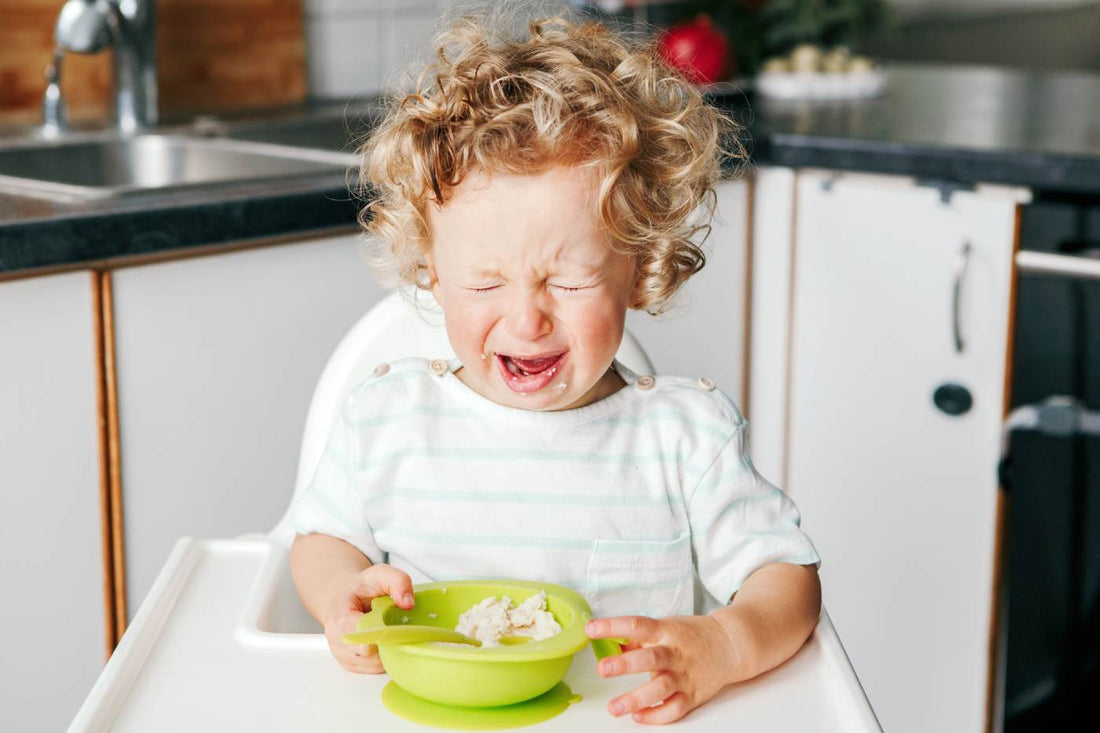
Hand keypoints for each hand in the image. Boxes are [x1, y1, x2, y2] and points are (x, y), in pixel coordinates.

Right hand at [322, 563, 413, 672]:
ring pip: (375, 664)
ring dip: (389, 649)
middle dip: (388, 640)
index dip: (382, 632)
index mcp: (340, 618)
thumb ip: (397, 581)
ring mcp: (345, 656)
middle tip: (399, 626)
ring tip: (391, 630)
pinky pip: (375, 669)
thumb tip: (408, 603)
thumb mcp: (380, 574)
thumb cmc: (363, 588)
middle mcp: (338, 641)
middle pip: (370, 653)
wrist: (349, 598)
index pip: (361, 634)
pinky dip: (386, 657)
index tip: (396, 625)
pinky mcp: (354, 666)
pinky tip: (387, 640)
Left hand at [585, 614, 739, 724]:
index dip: (613, 626)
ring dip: (636, 698)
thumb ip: (636, 637)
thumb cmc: (690, 635)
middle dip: (626, 664)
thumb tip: (609, 643)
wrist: (729, 645)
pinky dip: (656, 715)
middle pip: (650, 658)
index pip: (637, 625)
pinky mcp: (693, 695)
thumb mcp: (664, 627)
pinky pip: (674, 709)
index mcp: (666, 631)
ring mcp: (685, 675)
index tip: (591, 628)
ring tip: (614, 707)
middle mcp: (675, 653)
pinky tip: (638, 716)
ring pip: (661, 689)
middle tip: (603, 668)